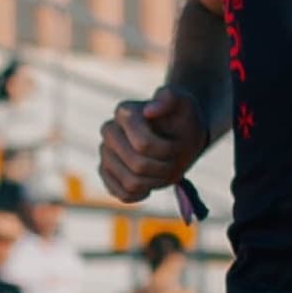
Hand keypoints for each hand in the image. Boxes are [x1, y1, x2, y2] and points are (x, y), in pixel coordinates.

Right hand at [99, 87, 207, 206]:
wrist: (178, 134)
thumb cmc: (182, 118)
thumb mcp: (186, 103)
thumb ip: (171, 98)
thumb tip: (149, 110)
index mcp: (125, 112)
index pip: (144, 144)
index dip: (167, 150)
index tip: (178, 143)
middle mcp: (109, 131)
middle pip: (138, 165)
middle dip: (164, 167)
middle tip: (175, 160)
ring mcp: (105, 153)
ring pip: (131, 183)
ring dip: (156, 182)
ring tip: (164, 170)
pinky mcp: (105, 172)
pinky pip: (122, 194)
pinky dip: (142, 193)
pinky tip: (151, 182)